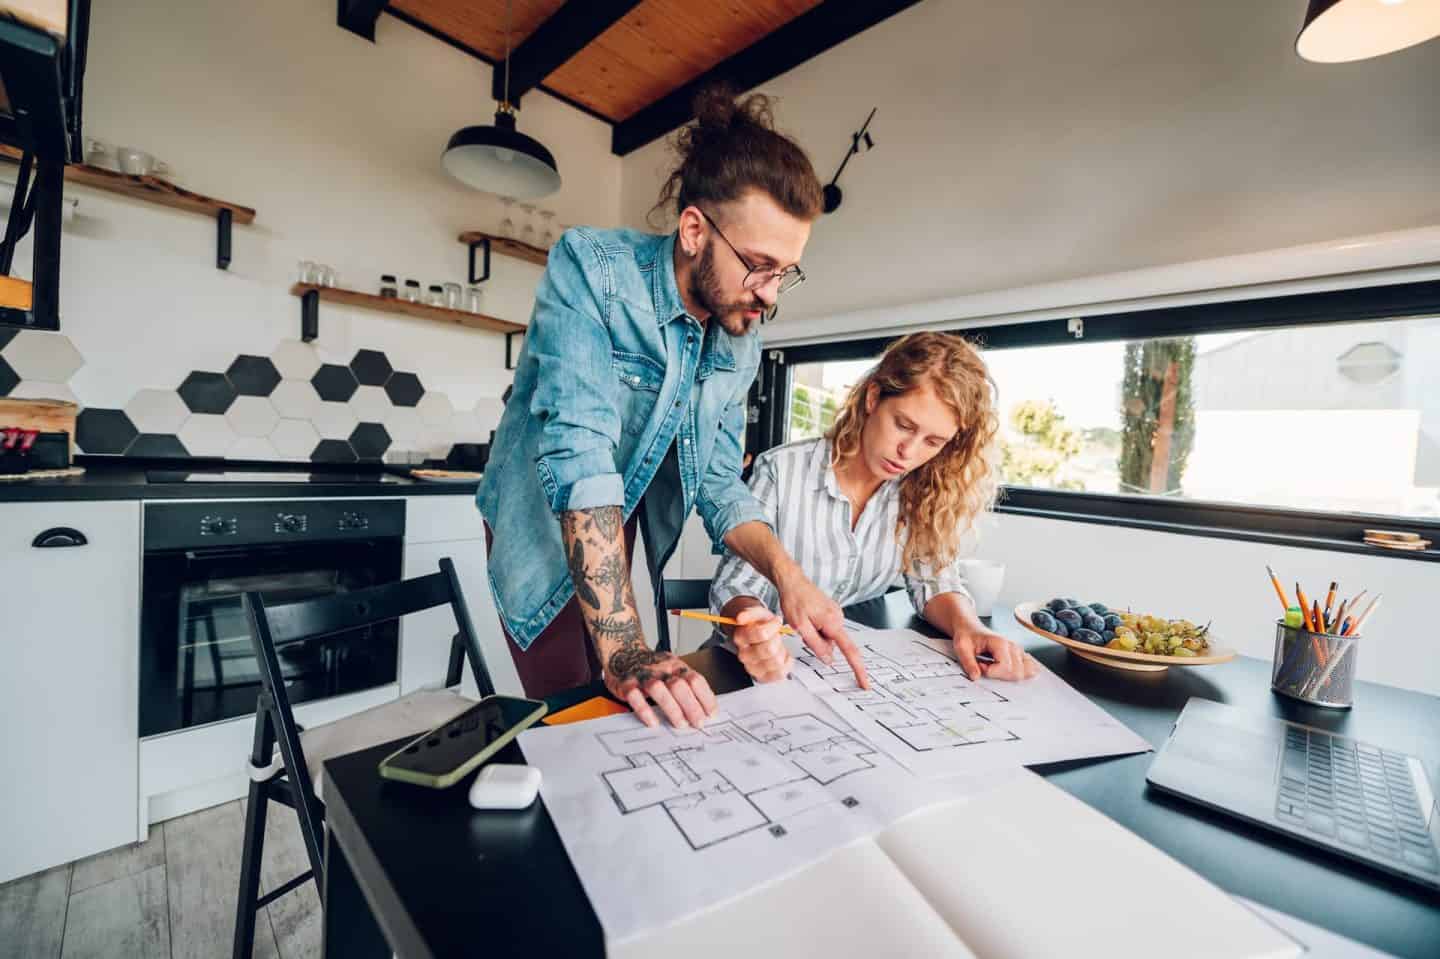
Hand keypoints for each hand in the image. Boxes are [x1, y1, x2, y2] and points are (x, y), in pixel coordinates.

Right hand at [604, 646, 717, 728]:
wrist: (623, 652)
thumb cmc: (652, 667)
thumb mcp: (673, 670)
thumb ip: (687, 686)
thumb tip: (706, 708)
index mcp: (676, 666)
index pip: (695, 679)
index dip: (705, 697)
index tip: (711, 714)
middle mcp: (661, 670)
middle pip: (679, 685)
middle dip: (691, 706)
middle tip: (698, 723)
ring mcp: (643, 676)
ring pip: (658, 689)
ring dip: (672, 709)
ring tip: (680, 724)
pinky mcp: (626, 684)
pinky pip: (635, 696)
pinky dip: (645, 710)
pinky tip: (653, 722)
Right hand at [732, 606, 793, 683]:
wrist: (759, 636)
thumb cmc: (760, 626)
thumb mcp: (758, 613)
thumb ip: (750, 612)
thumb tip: (740, 618)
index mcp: (741, 638)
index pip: (761, 634)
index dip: (773, 626)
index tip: (776, 622)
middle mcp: (744, 655)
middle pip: (769, 649)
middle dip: (777, 640)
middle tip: (776, 636)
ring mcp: (752, 668)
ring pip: (776, 662)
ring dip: (781, 652)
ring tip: (778, 646)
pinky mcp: (762, 678)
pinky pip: (780, 674)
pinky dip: (786, 664)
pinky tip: (782, 656)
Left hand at [776, 570, 868, 687]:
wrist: (792, 581)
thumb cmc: (794, 600)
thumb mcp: (801, 626)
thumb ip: (816, 645)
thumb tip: (829, 660)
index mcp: (833, 623)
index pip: (850, 651)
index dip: (858, 670)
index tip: (865, 684)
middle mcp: (839, 618)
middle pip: (834, 645)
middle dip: (819, 644)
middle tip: (803, 630)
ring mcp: (836, 614)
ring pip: (829, 638)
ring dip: (816, 635)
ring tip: (803, 620)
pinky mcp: (832, 612)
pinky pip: (827, 629)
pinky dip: (817, 629)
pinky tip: (808, 618)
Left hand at [952, 627, 1037, 680]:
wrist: (970, 628)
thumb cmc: (968, 636)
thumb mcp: (962, 647)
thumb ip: (968, 662)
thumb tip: (976, 676)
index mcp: (1000, 643)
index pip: (1005, 667)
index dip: (990, 671)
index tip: (980, 665)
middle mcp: (1012, 646)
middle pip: (1016, 672)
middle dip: (999, 675)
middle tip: (987, 666)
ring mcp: (1017, 651)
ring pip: (1025, 672)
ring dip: (1009, 676)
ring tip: (996, 668)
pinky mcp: (1019, 654)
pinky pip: (1030, 667)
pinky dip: (1024, 673)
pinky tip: (1011, 672)